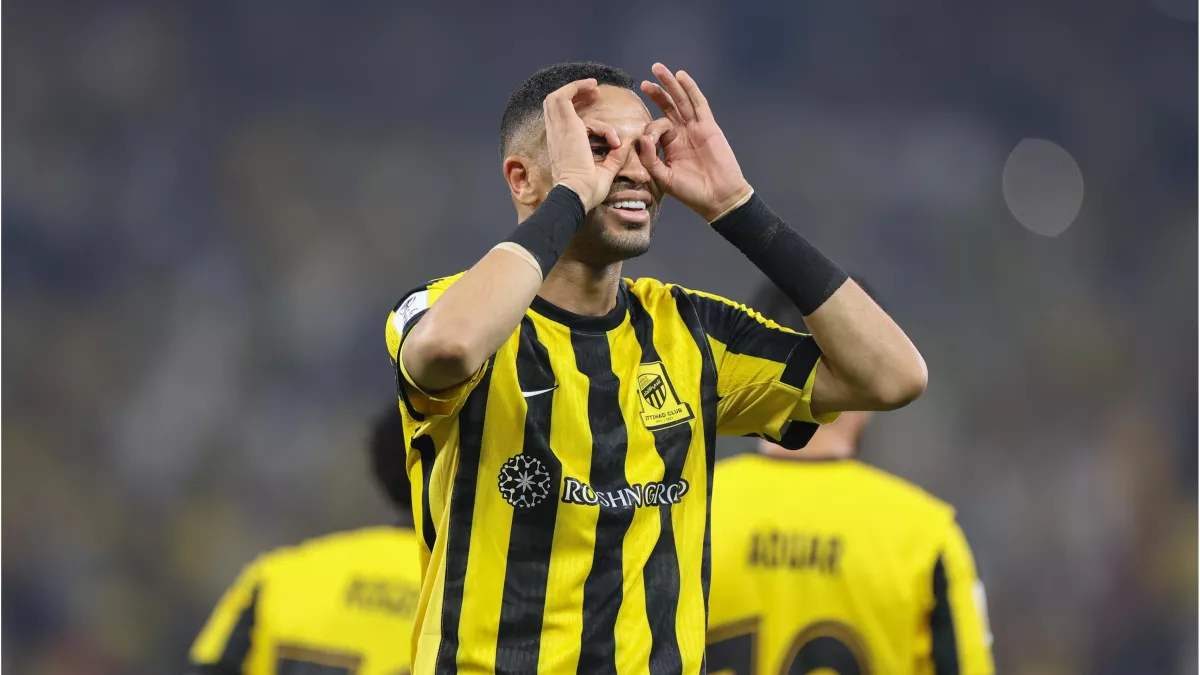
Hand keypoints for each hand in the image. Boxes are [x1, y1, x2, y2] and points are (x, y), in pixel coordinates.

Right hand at [543, 78, 633, 210]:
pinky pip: (565, 97)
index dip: (591, 124)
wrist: (576, 194)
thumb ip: (615, 158)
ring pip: (555, 99)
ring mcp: (558, 130)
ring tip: (594, 88)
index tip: (613, 137)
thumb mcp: (605, 172)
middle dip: (573, 96)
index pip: (568, 126)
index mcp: (562, 148)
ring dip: (574, 90)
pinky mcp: (566, 125)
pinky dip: (576, 88)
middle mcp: (556, 137)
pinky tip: (592, 87)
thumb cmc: (587, 191)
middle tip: (594, 95)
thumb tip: (626, 145)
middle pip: (554, 107)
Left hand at [637, 63, 752, 221]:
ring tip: (658, 69)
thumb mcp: (664, 178)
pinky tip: (681, 76)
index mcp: (671, 146)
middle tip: (644, 81)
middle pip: (668, 107)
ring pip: (681, 101)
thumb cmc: (691, 192)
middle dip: (657, 92)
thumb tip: (641, 139)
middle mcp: (682, 134)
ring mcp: (695, 128)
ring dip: (670, 84)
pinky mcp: (708, 126)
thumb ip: (650, 160)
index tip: (649, 143)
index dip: (650, 131)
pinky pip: (698, 104)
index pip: (656, 128)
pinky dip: (690, 89)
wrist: (718, 197)